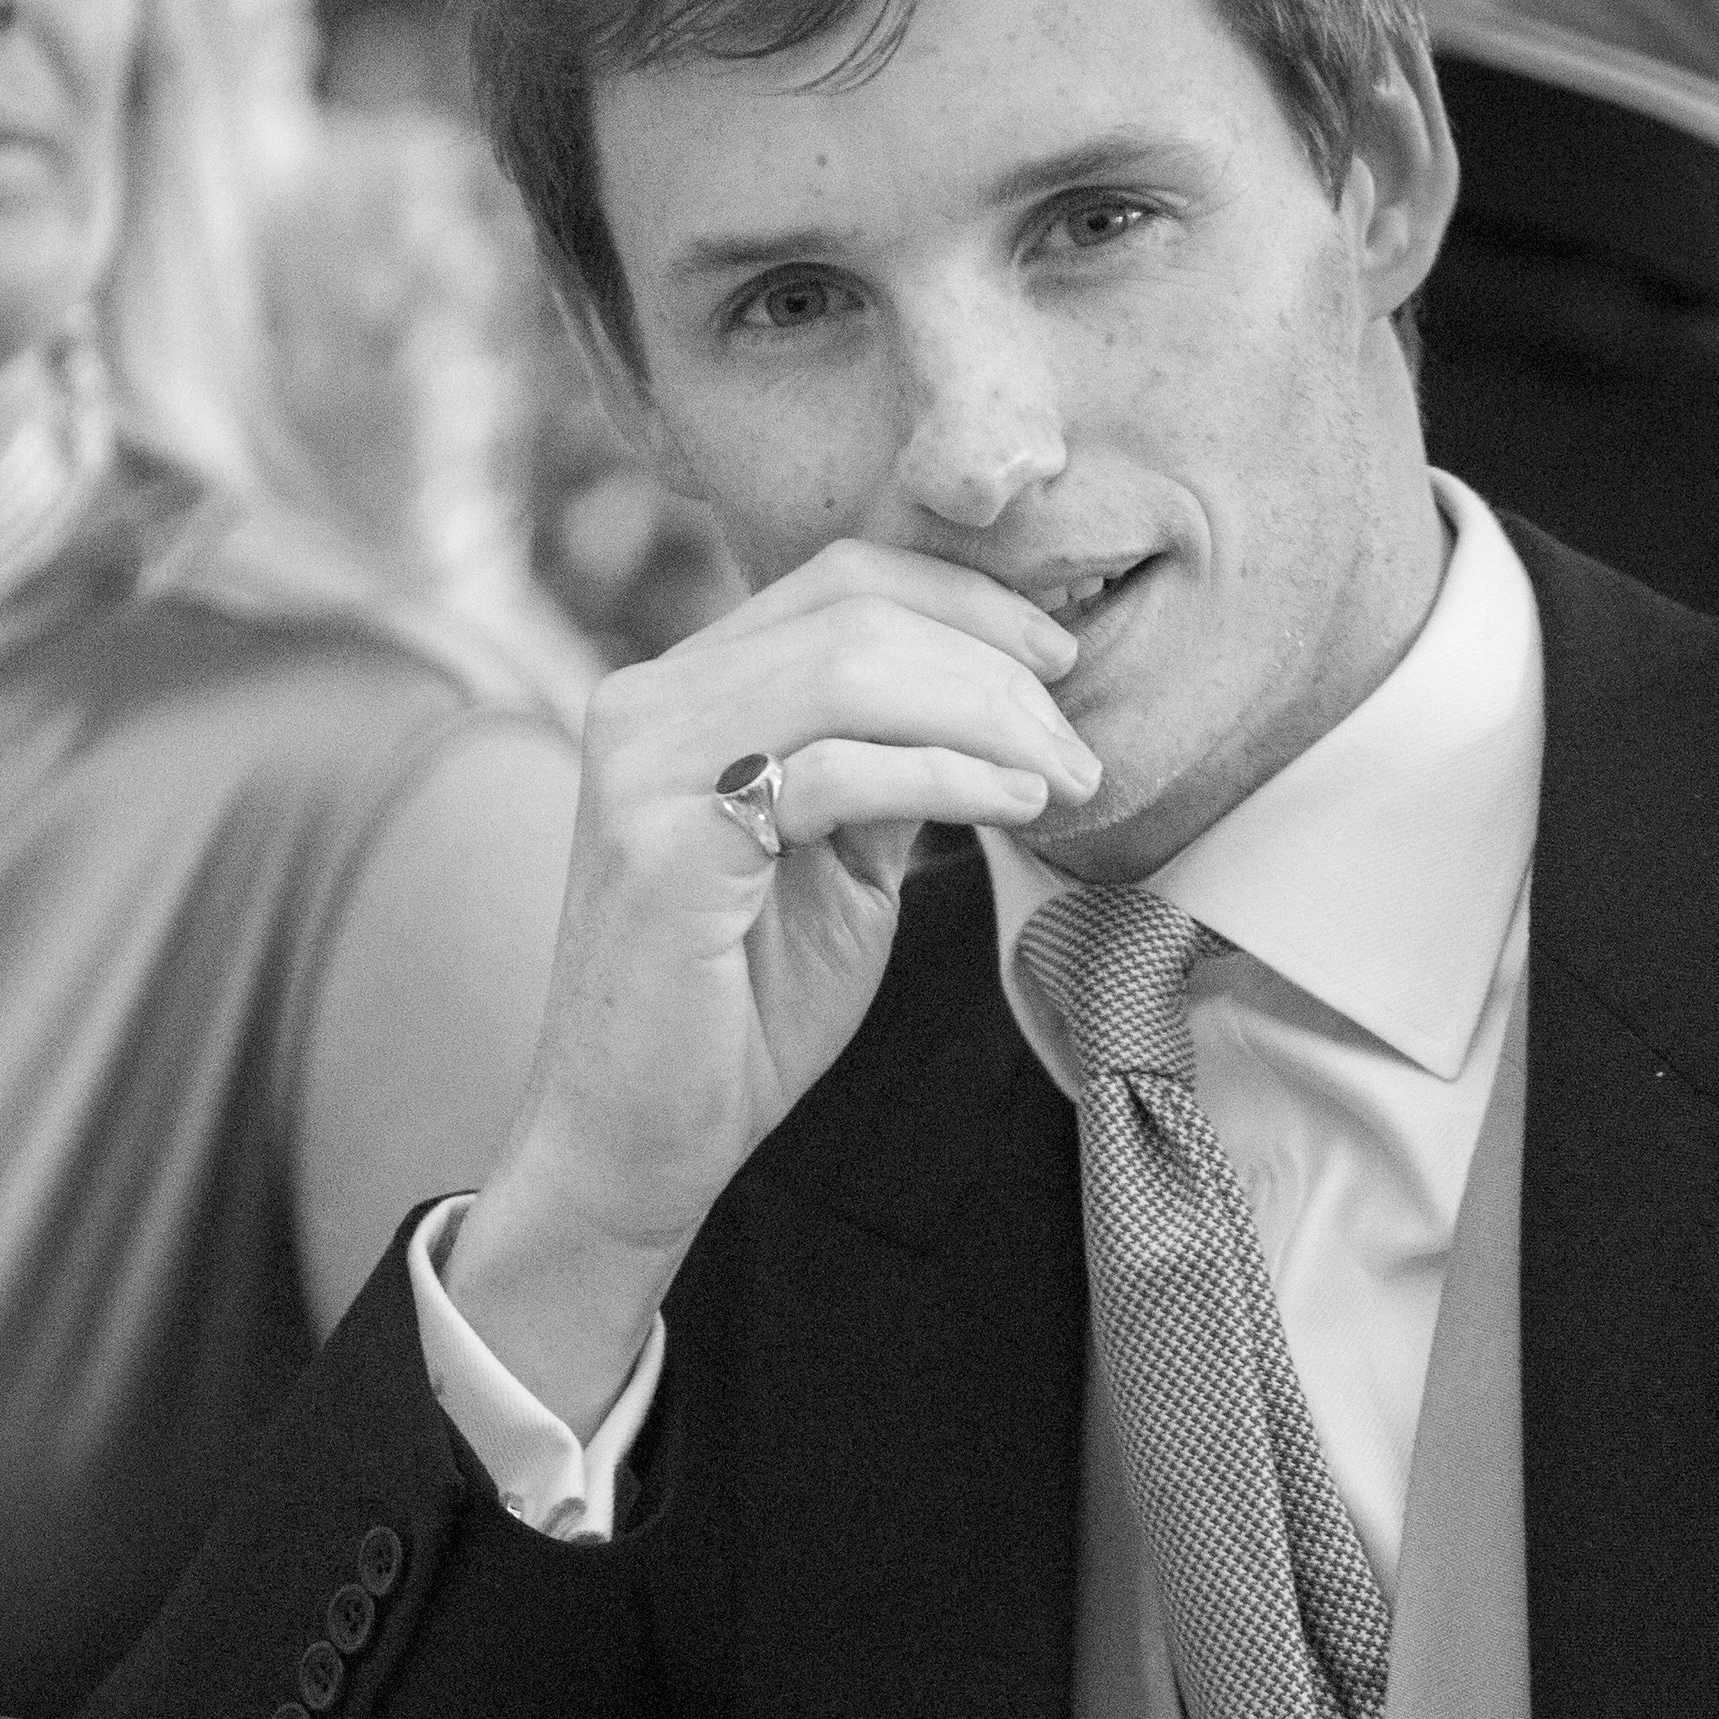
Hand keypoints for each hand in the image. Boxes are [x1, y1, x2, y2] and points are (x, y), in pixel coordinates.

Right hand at [445, 541, 1095, 1422]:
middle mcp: (646, 702)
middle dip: (995, 664)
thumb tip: (998, 699)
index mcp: (682, 690)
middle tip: (1080, 740)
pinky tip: (1014, 804)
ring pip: (850, 672)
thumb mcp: (839, 859)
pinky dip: (947, 775)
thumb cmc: (741, 1008)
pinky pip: (836, 770)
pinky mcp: (663, 842)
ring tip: (1065, 777)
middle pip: (855, 611)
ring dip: (987, 716)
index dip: (965, 599)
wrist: (637, 1139)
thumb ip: (890, 767)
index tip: (1059, 658)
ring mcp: (642, 765)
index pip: (839, 579)